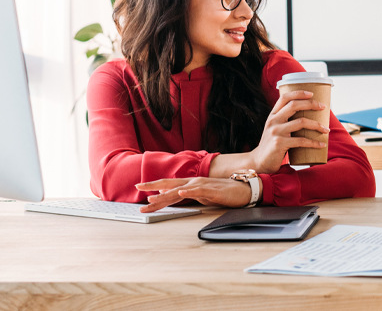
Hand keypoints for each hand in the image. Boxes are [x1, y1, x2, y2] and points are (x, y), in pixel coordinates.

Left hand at [135, 177, 257, 212]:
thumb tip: (180, 196)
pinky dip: (188, 192)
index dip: (156, 190)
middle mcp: (194, 183)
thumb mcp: (204, 195)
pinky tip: (180, 193)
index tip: (144, 195)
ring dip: (165, 194)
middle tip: (138, 187)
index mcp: (191, 185)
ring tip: (152, 198)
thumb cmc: (225, 192)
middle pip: (170, 185)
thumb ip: (192, 195)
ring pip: (179, 190)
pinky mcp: (211, 190)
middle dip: (153, 187)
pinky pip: (197, 191)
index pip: (170, 187)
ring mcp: (201, 185)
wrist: (244, 189)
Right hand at [247, 90, 328, 173]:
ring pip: (301, 122)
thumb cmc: (272, 145)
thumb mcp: (275, 129)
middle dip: (311, 104)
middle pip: (294, 105)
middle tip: (323, 107)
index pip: (284, 98)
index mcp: (272, 115)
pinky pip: (301, 141)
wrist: (260, 162)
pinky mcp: (279, 143)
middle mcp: (273, 121)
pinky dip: (314, 143)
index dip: (298, 93)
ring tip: (326, 129)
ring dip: (317, 125)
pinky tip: (321, 144)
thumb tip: (308, 116)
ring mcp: (276, 132)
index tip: (312, 94)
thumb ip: (285, 121)